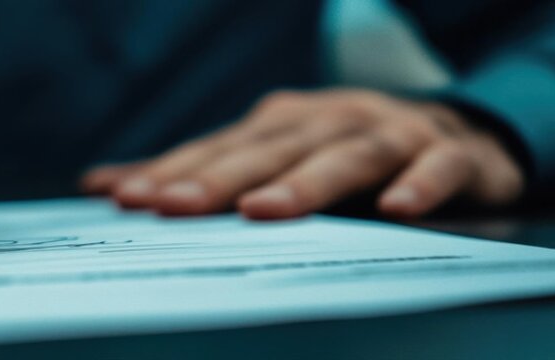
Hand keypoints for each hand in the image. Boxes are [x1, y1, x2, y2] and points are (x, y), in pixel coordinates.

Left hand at [82, 89, 523, 218]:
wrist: (452, 134)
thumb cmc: (338, 150)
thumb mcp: (267, 156)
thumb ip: (194, 174)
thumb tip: (101, 185)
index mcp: (279, 124)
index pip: (219, 150)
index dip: (174, 173)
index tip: (127, 199)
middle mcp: (326, 120)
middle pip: (269, 151)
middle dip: (219, 179)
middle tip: (174, 207)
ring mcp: (388, 132)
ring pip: (345, 156)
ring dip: (306, 183)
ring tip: (265, 211)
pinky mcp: (447, 153)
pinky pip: (436, 167)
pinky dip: (420, 184)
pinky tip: (399, 210)